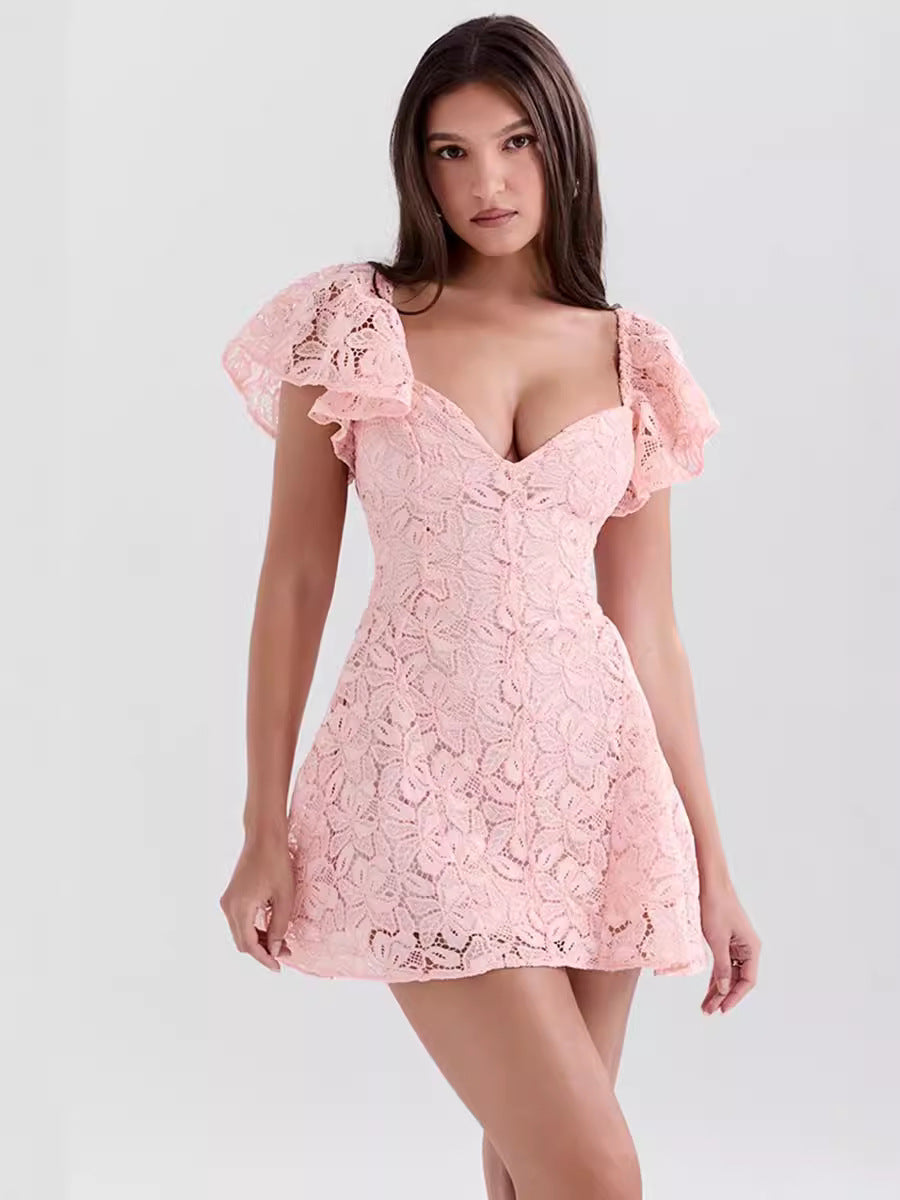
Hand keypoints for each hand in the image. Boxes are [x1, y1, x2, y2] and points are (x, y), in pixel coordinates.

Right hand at [219, 830, 293, 972]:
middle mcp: (228, 906)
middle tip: (286, 954)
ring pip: (241, 932)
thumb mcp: (284, 897)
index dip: (264, 959)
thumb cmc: (277, 863)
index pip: (249, 945)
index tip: (279, 968)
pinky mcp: (232, 895)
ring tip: (283, 942)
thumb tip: (276, 950)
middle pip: (242, 942)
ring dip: (259, 940)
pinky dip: (255, 928)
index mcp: (240, 908)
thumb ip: (280, 927)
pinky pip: (241, 921)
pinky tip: (272, 929)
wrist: (264, 837)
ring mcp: (228, 900)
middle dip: (263, 951)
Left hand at [698, 879, 760, 1014]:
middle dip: (724, 996)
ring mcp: (736, 945)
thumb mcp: (717, 940)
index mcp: (751, 948)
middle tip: (709, 1011)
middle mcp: (747, 948)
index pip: (748, 981)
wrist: (709, 883)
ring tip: (706, 1006)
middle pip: (738, 980)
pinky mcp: (725, 941)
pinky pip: (722, 964)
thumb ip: (722, 966)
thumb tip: (724, 990)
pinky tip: (708, 990)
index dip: (735, 997)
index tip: (722, 1008)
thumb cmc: (716, 907)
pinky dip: (715, 977)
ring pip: (729, 974)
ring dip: (718, 989)